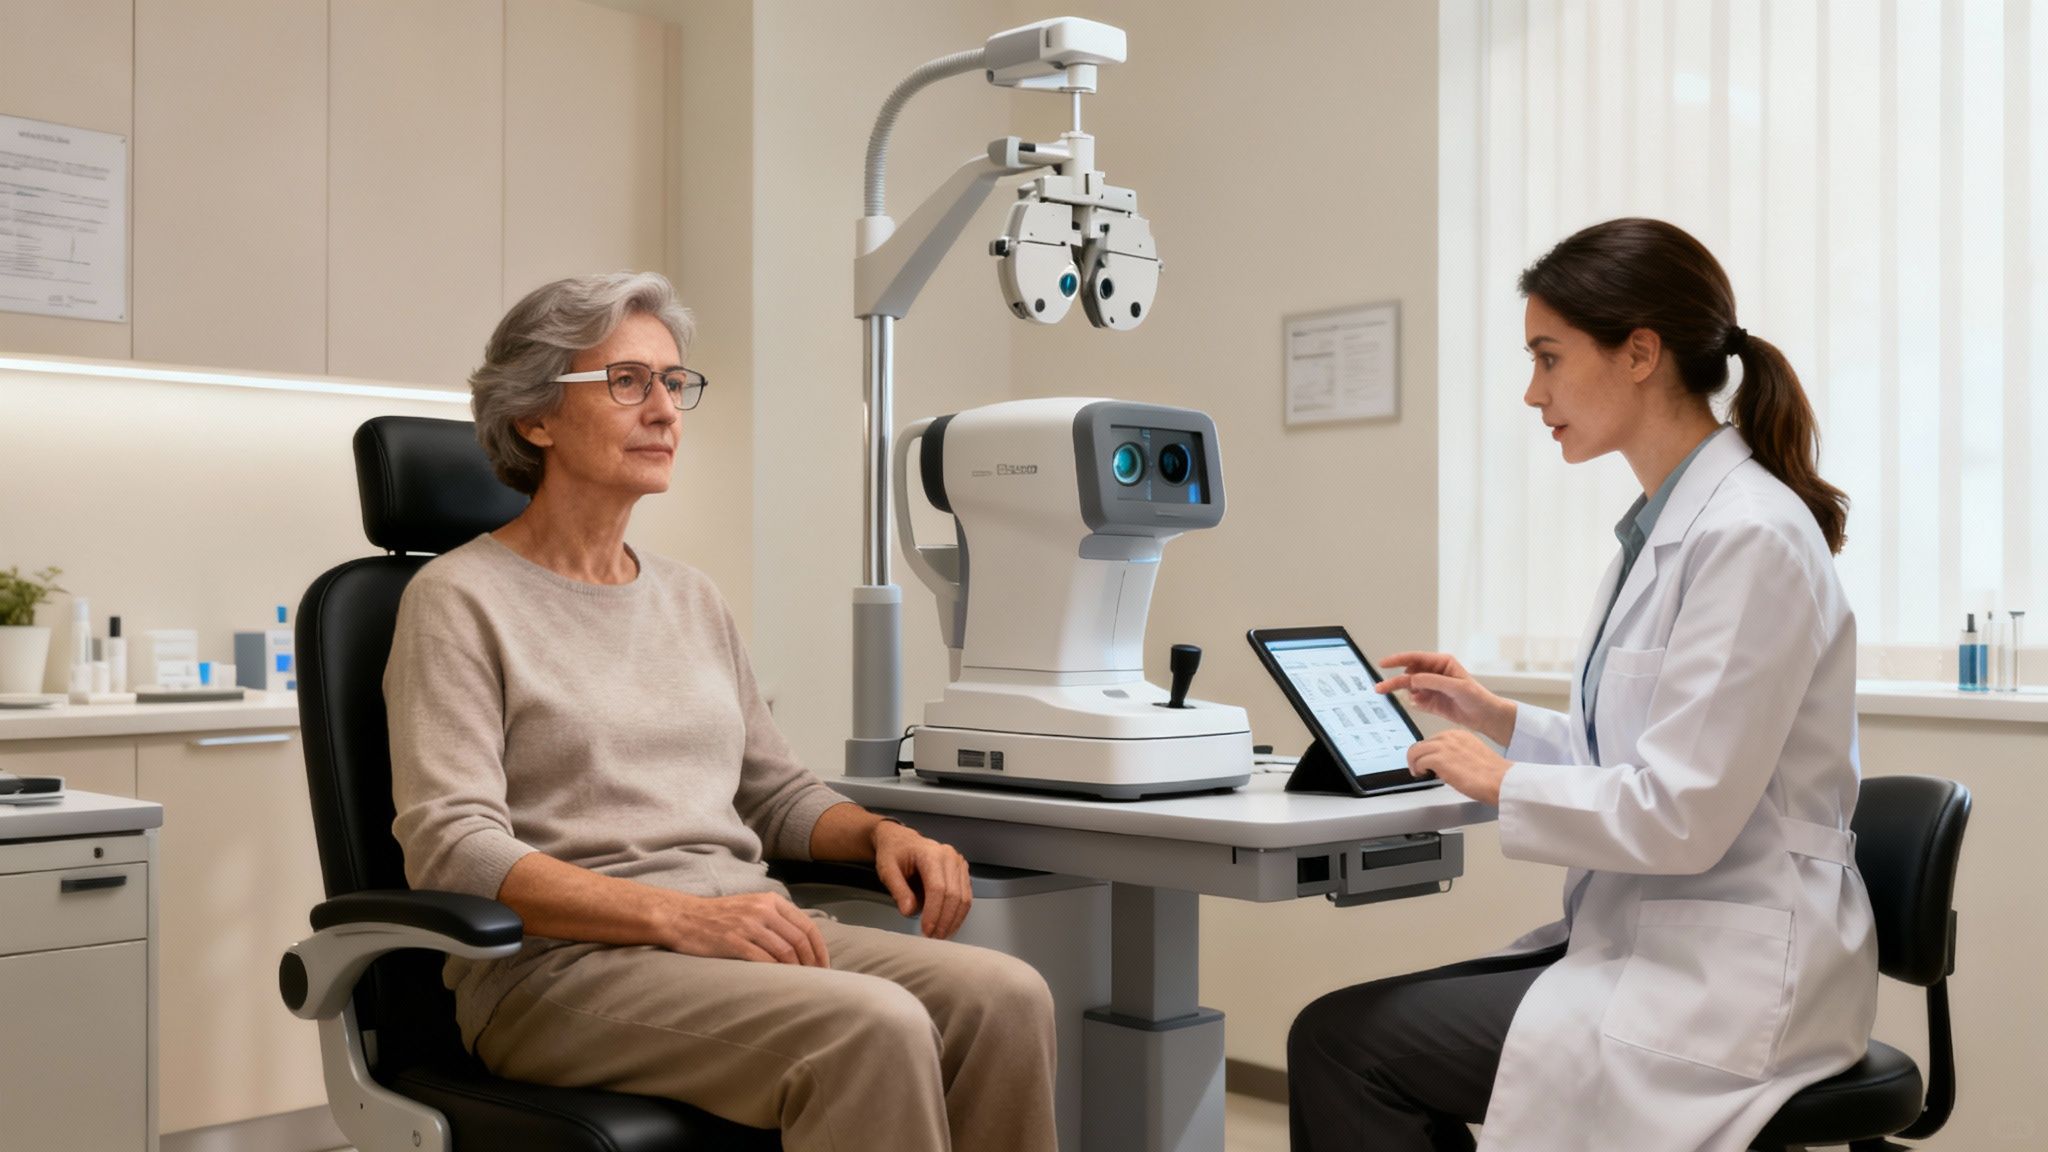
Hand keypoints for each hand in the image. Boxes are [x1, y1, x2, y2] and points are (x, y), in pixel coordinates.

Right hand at [659, 891, 829, 966]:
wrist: (683, 917)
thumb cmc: (719, 916)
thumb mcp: (751, 906)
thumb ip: (776, 918)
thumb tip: (802, 942)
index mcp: (770, 901)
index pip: (807, 925)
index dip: (820, 949)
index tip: (824, 966)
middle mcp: (762, 910)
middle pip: (800, 940)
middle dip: (812, 963)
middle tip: (817, 980)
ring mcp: (747, 925)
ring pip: (785, 951)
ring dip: (796, 970)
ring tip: (800, 984)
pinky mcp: (732, 941)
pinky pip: (763, 960)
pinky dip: (776, 973)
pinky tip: (779, 983)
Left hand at [873, 821, 971, 938]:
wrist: (902, 841)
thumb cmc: (894, 854)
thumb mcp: (887, 870)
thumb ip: (898, 890)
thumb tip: (909, 911)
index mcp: (931, 854)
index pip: (938, 888)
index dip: (934, 912)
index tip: (926, 930)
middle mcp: (950, 857)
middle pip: (954, 895)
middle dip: (944, 920)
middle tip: (933, 938)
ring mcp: (959, 864)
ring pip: (964, 898)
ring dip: (953, 920)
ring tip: (940, 935)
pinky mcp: (962, 872)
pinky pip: (966, 897)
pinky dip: (958, 914)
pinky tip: (948, 925)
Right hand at [1377, 651, 1515, 745]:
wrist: (1485, 717)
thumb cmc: (1477, 697)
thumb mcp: (1456, 687)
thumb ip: (1432, 681)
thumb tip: (1412, 678)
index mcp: (1442, 663)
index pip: (1415, 658)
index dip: (1397, 660)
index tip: (1383, 663)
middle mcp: (1434, 673)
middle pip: (1407, 674)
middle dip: (1395, 681)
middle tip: (1379, 688)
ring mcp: (1431, 687)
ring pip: (1410, 688)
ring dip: (1411, 694)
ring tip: (1423, 700)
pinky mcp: (1430, 701)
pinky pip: (1415, 701)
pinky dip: (1417, 703)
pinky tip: (1427, 705)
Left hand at [1407, 729, 1511, 806]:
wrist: (1500, 780)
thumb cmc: (1492, 774)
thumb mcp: (1472, 755)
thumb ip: (1456, 754)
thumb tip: (1443, 764)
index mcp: (1459, 734)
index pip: (1434, 740)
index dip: (1428, 753)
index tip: (1428, 762)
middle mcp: (1450, 737)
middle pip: (1422, 744)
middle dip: (1418, 757)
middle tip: (1420, 769)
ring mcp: (1444, 747)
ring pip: (1415, 751)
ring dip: (1414, 763)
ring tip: (1420, 773)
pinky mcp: (1439, 759)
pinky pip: (1418, 761)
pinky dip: (1417, 769)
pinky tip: (1423, 775)